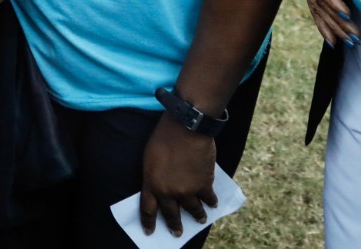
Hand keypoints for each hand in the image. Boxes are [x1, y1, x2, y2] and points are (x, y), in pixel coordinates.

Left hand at [139, 118, 217, 237]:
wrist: (186, 128)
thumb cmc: (164, 137)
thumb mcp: (149, 158)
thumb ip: (153, 176)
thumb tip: (160, 188)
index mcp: (151, 184)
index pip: (147, 210)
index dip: (148, 223)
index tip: (150, 232)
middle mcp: (168, 192)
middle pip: (171, 214)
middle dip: (174, 225)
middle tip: (177, 233)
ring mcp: (187, 191)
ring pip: (192, 210)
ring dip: (197, 216)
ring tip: (200, 219)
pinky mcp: (203, 185)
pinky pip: (208, 199)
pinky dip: (211, 202)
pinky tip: (213, 203)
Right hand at [295, 0, 356, 46]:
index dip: (331, 0)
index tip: (346, 13)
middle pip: (319, 2)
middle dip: (337, 21)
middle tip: (355, 37)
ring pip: (317, 8)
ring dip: (333, 27)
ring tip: (349, 43)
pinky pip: (314, 7)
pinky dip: (323, 25)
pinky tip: (332, 40)